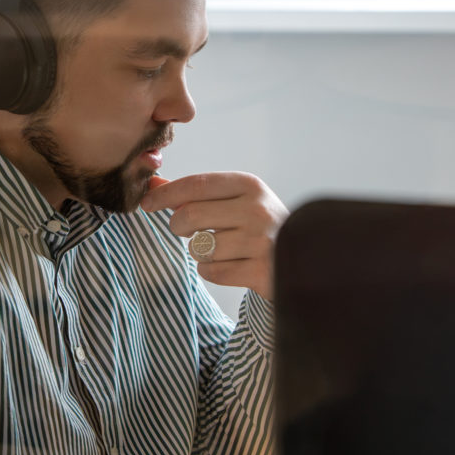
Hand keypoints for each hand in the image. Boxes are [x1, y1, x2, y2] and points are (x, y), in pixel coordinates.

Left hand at [140, 171, 287, 301]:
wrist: (307, 258)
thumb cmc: (259, 227)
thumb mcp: (235, 201)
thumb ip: (195, 193)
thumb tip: (152, 183)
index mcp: (250, 186)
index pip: (196, 185)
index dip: (165, 194)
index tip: (146, 203)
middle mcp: (258, 210)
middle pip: (190, 216)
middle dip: (179, 226)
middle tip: (186, 230)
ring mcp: (261, 242)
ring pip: (200, 248)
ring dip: (201, 252)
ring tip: (223, 250)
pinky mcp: (261, 272)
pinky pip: (212, 272)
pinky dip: (213, 271)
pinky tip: (233, 266)